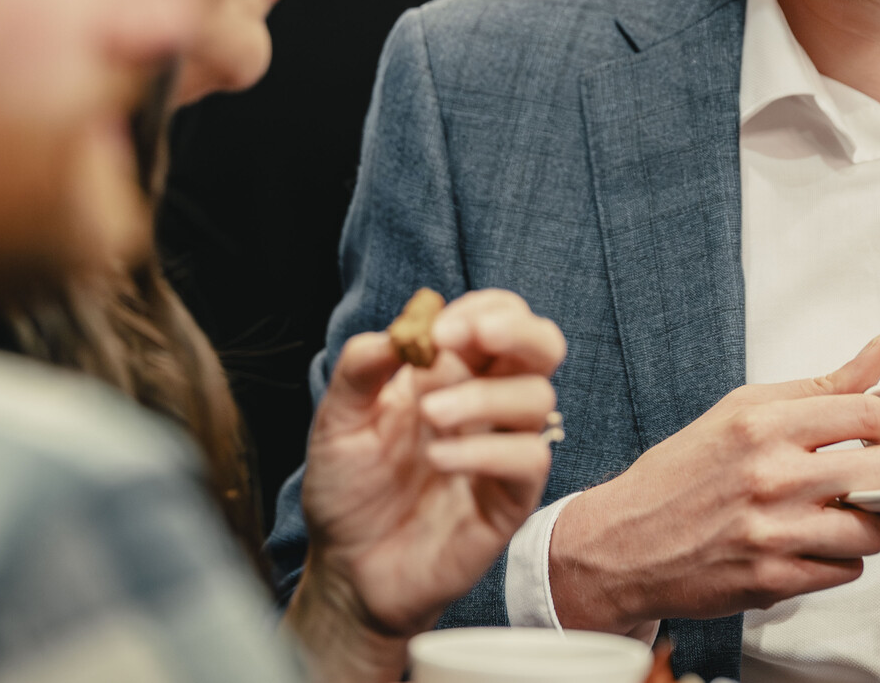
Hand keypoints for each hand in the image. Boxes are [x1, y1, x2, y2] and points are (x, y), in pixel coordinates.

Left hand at [288, 289, 566, 682]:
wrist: (346, 569)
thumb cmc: (348, 490)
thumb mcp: (337, 420)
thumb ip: (362, 367)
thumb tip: (402, 330)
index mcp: (452, 374)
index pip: (497, 318)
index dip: (482, 311)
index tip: (438, 329)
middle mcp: (486, 405)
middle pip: (542, 346)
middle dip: (516, 330)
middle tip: (469, 339)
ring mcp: (501, 450)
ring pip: (539, 398)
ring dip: (484, 396)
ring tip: (431, 417)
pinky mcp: (509, 499)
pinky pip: (529, 459)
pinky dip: (487, 451)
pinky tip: (440, 460)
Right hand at [549, 337, 879, 633]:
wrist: (624, 543)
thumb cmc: (681, 475)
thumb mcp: (741, 411)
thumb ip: (817, 386)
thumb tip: (877, 351)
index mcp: (763, 425)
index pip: (869, 414)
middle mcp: (771, 476)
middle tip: (869, 476)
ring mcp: (774, 532)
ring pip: (875, 531)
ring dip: (867, 524)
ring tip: (839, 514)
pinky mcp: (774, 581)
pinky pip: (846, 572)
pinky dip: (838, 560)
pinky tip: (811, 543)